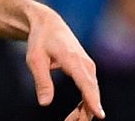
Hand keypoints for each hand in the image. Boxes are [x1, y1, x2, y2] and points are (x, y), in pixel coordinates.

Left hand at [25, 3, 103, 117]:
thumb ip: (42, 81)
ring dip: (84, 111)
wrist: (49, 23)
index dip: (93, 100)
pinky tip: (75, 115)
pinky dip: (85, 104)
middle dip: (86, 113)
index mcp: (73, 59)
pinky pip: (90, 90)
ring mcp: (88, 66)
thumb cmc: (40, 40)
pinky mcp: (87, 70)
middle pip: (92, 93)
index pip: (86, 83)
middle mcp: (85, 63)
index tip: (99, 114)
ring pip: (92, 93)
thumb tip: (44, 103)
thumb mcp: (35, 59)